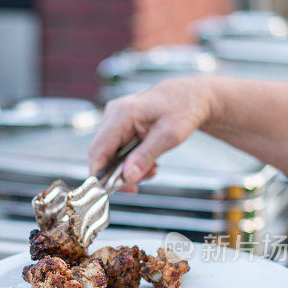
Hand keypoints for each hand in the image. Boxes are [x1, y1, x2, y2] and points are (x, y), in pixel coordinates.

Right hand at [89, 77, 218, 192]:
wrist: (190, 96)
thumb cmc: (183, 109)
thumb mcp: (169, 136)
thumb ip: (146, 156)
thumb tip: (127, 177)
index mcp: (121, 114)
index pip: (98, 151)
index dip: (100, 175)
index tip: (112, 190)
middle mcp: (112, 115)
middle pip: (102, 155)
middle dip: (118, 174)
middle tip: (138, 184)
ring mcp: (114, 121)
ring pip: (109, 156)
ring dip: (127, 169)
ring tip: (150, 170)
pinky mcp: (119, 127)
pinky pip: (117, 151)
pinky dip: (130, 162)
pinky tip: (148, 163)